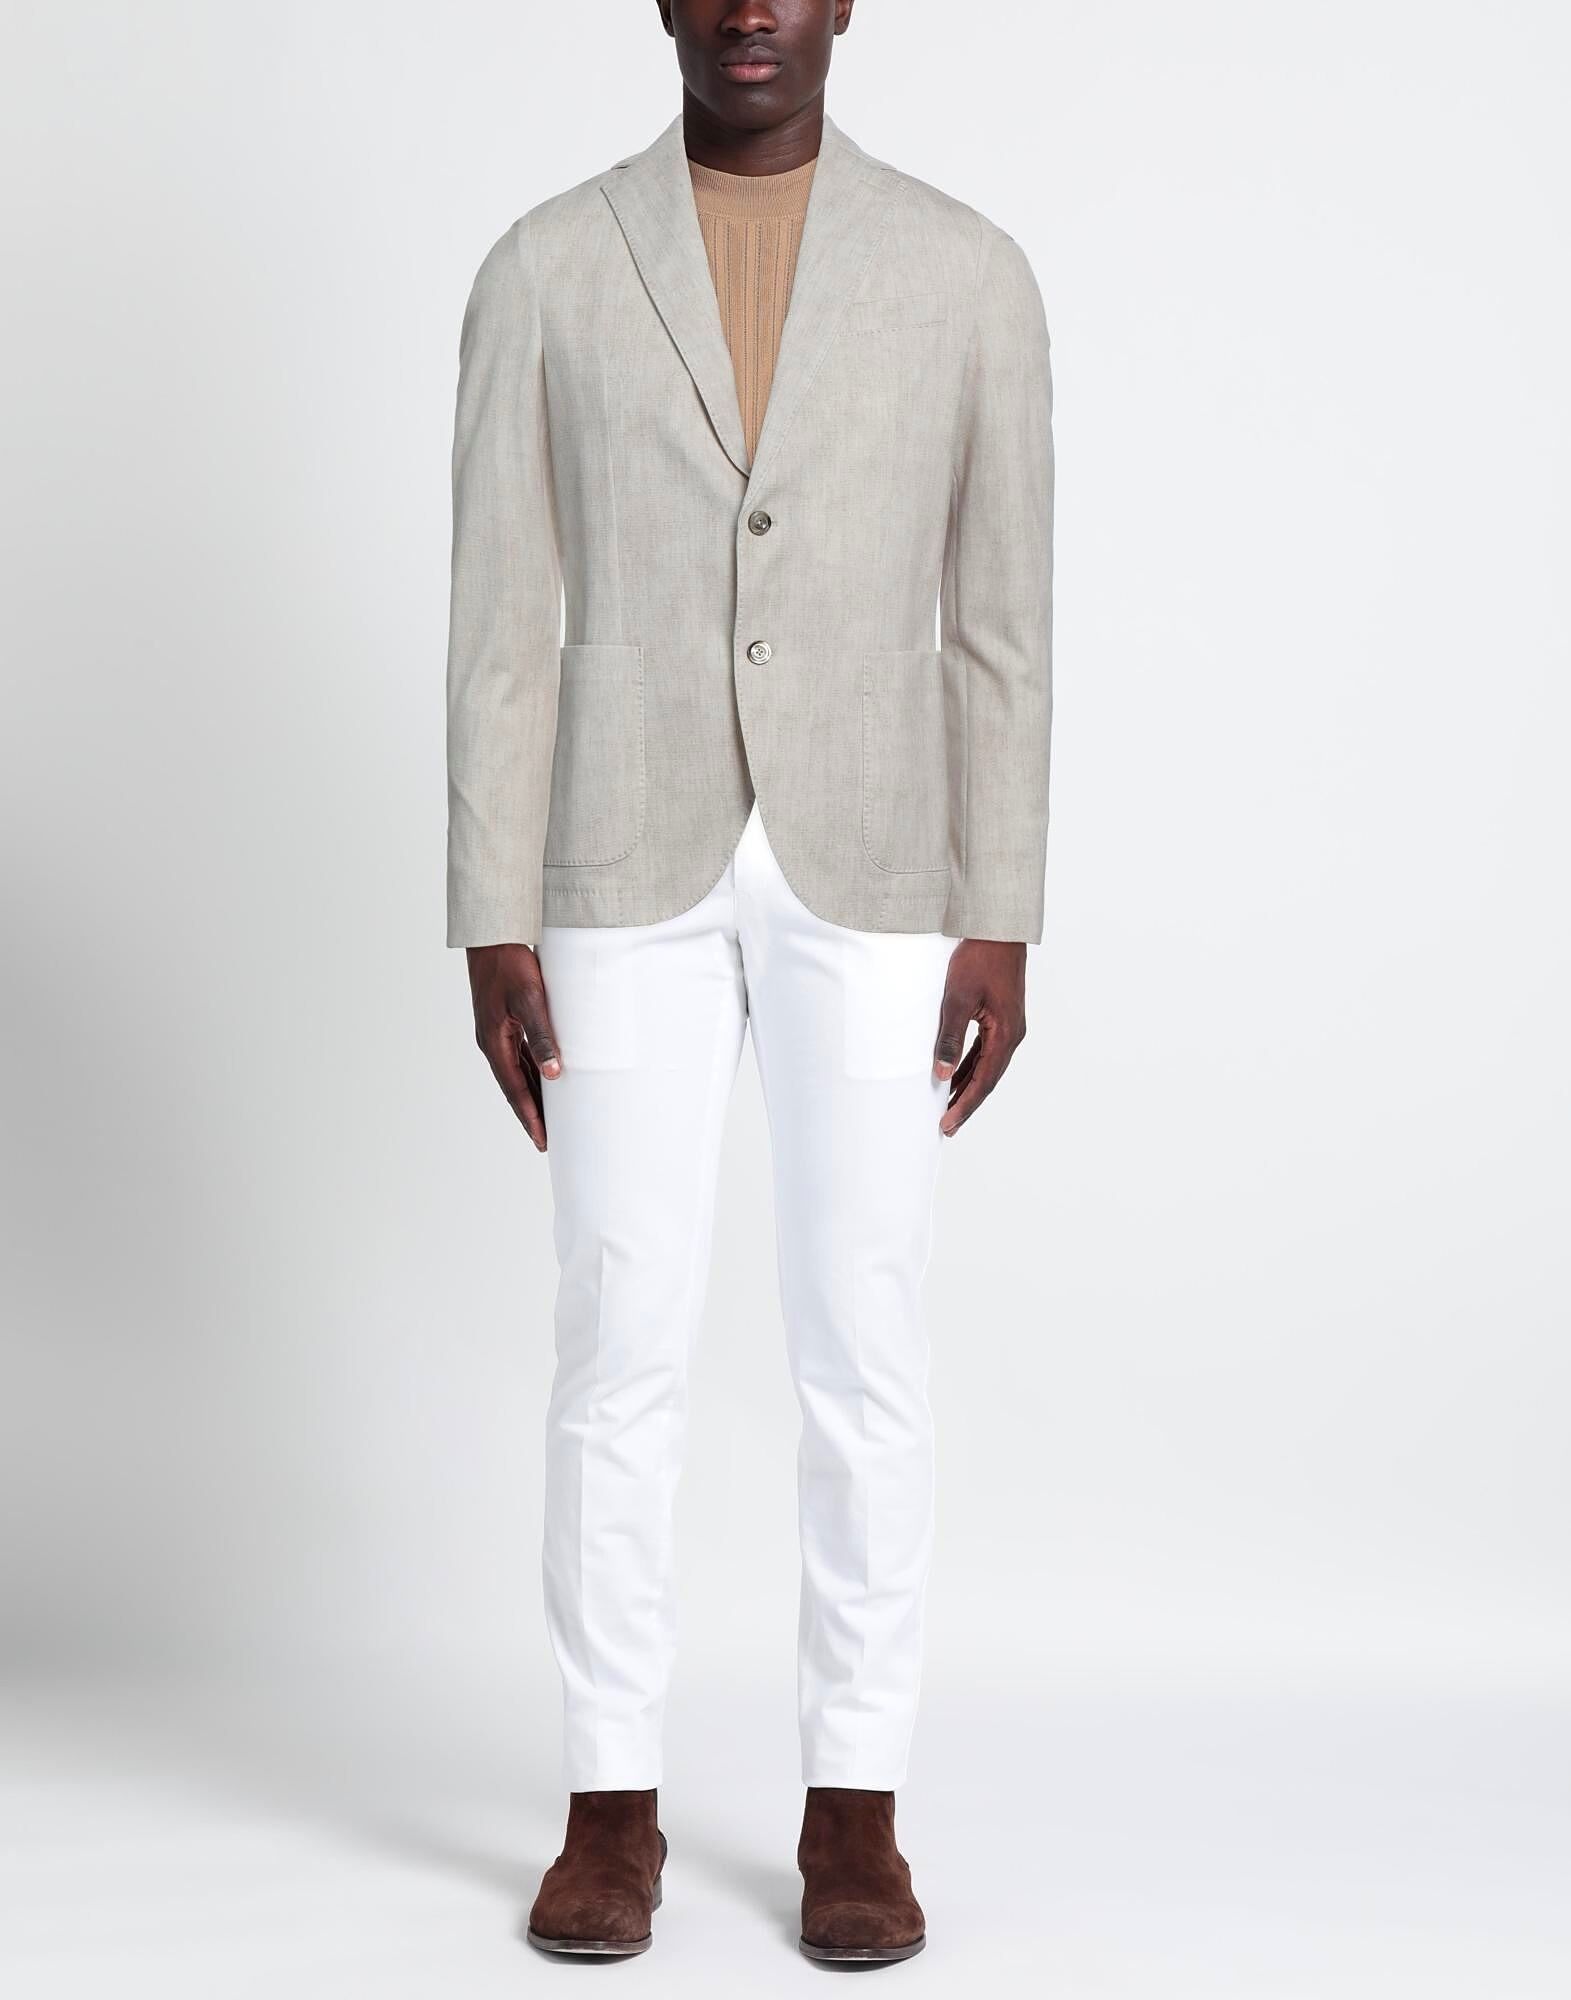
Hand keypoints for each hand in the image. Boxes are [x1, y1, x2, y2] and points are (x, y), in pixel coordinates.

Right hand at [467, 942, 559, 1151]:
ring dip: (530, 1096)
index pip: (515, 1089)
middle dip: (529, 1114)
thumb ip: (542, 1036)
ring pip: (516, 1073)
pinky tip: (544, 1080)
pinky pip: (518, 1057)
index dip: (530, 1116)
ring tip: (547, 1118)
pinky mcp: (502, 1023)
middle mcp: (492, 1043)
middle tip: (546, 1140)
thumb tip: (553, 1073)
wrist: (492, 936)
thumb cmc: (510, 965)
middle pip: (513, 1087)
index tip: (542, 1139)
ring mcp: (496, 1034)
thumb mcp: (530, 1000)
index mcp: (493, 1042)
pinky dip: (531, 1073)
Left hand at [932, 939, 1027, 1136]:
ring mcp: (1009, 1027)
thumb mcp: (957, 999)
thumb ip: (950, 1038)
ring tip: (948, 1107)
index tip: (947, 1124)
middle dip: (966, 1102)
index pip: (983, 1080)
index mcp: (1006, 1034)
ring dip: (968, 1086)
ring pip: (987, 1067)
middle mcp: (1012, 1035)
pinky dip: (971, 1067)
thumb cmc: (979, 959)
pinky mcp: (1002, 1019)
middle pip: (987, 1079)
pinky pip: (986, 1052)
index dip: (964, 1104)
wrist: (998, 930)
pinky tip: (956, 1075)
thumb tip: (943, 1073)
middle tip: (946, 1126)